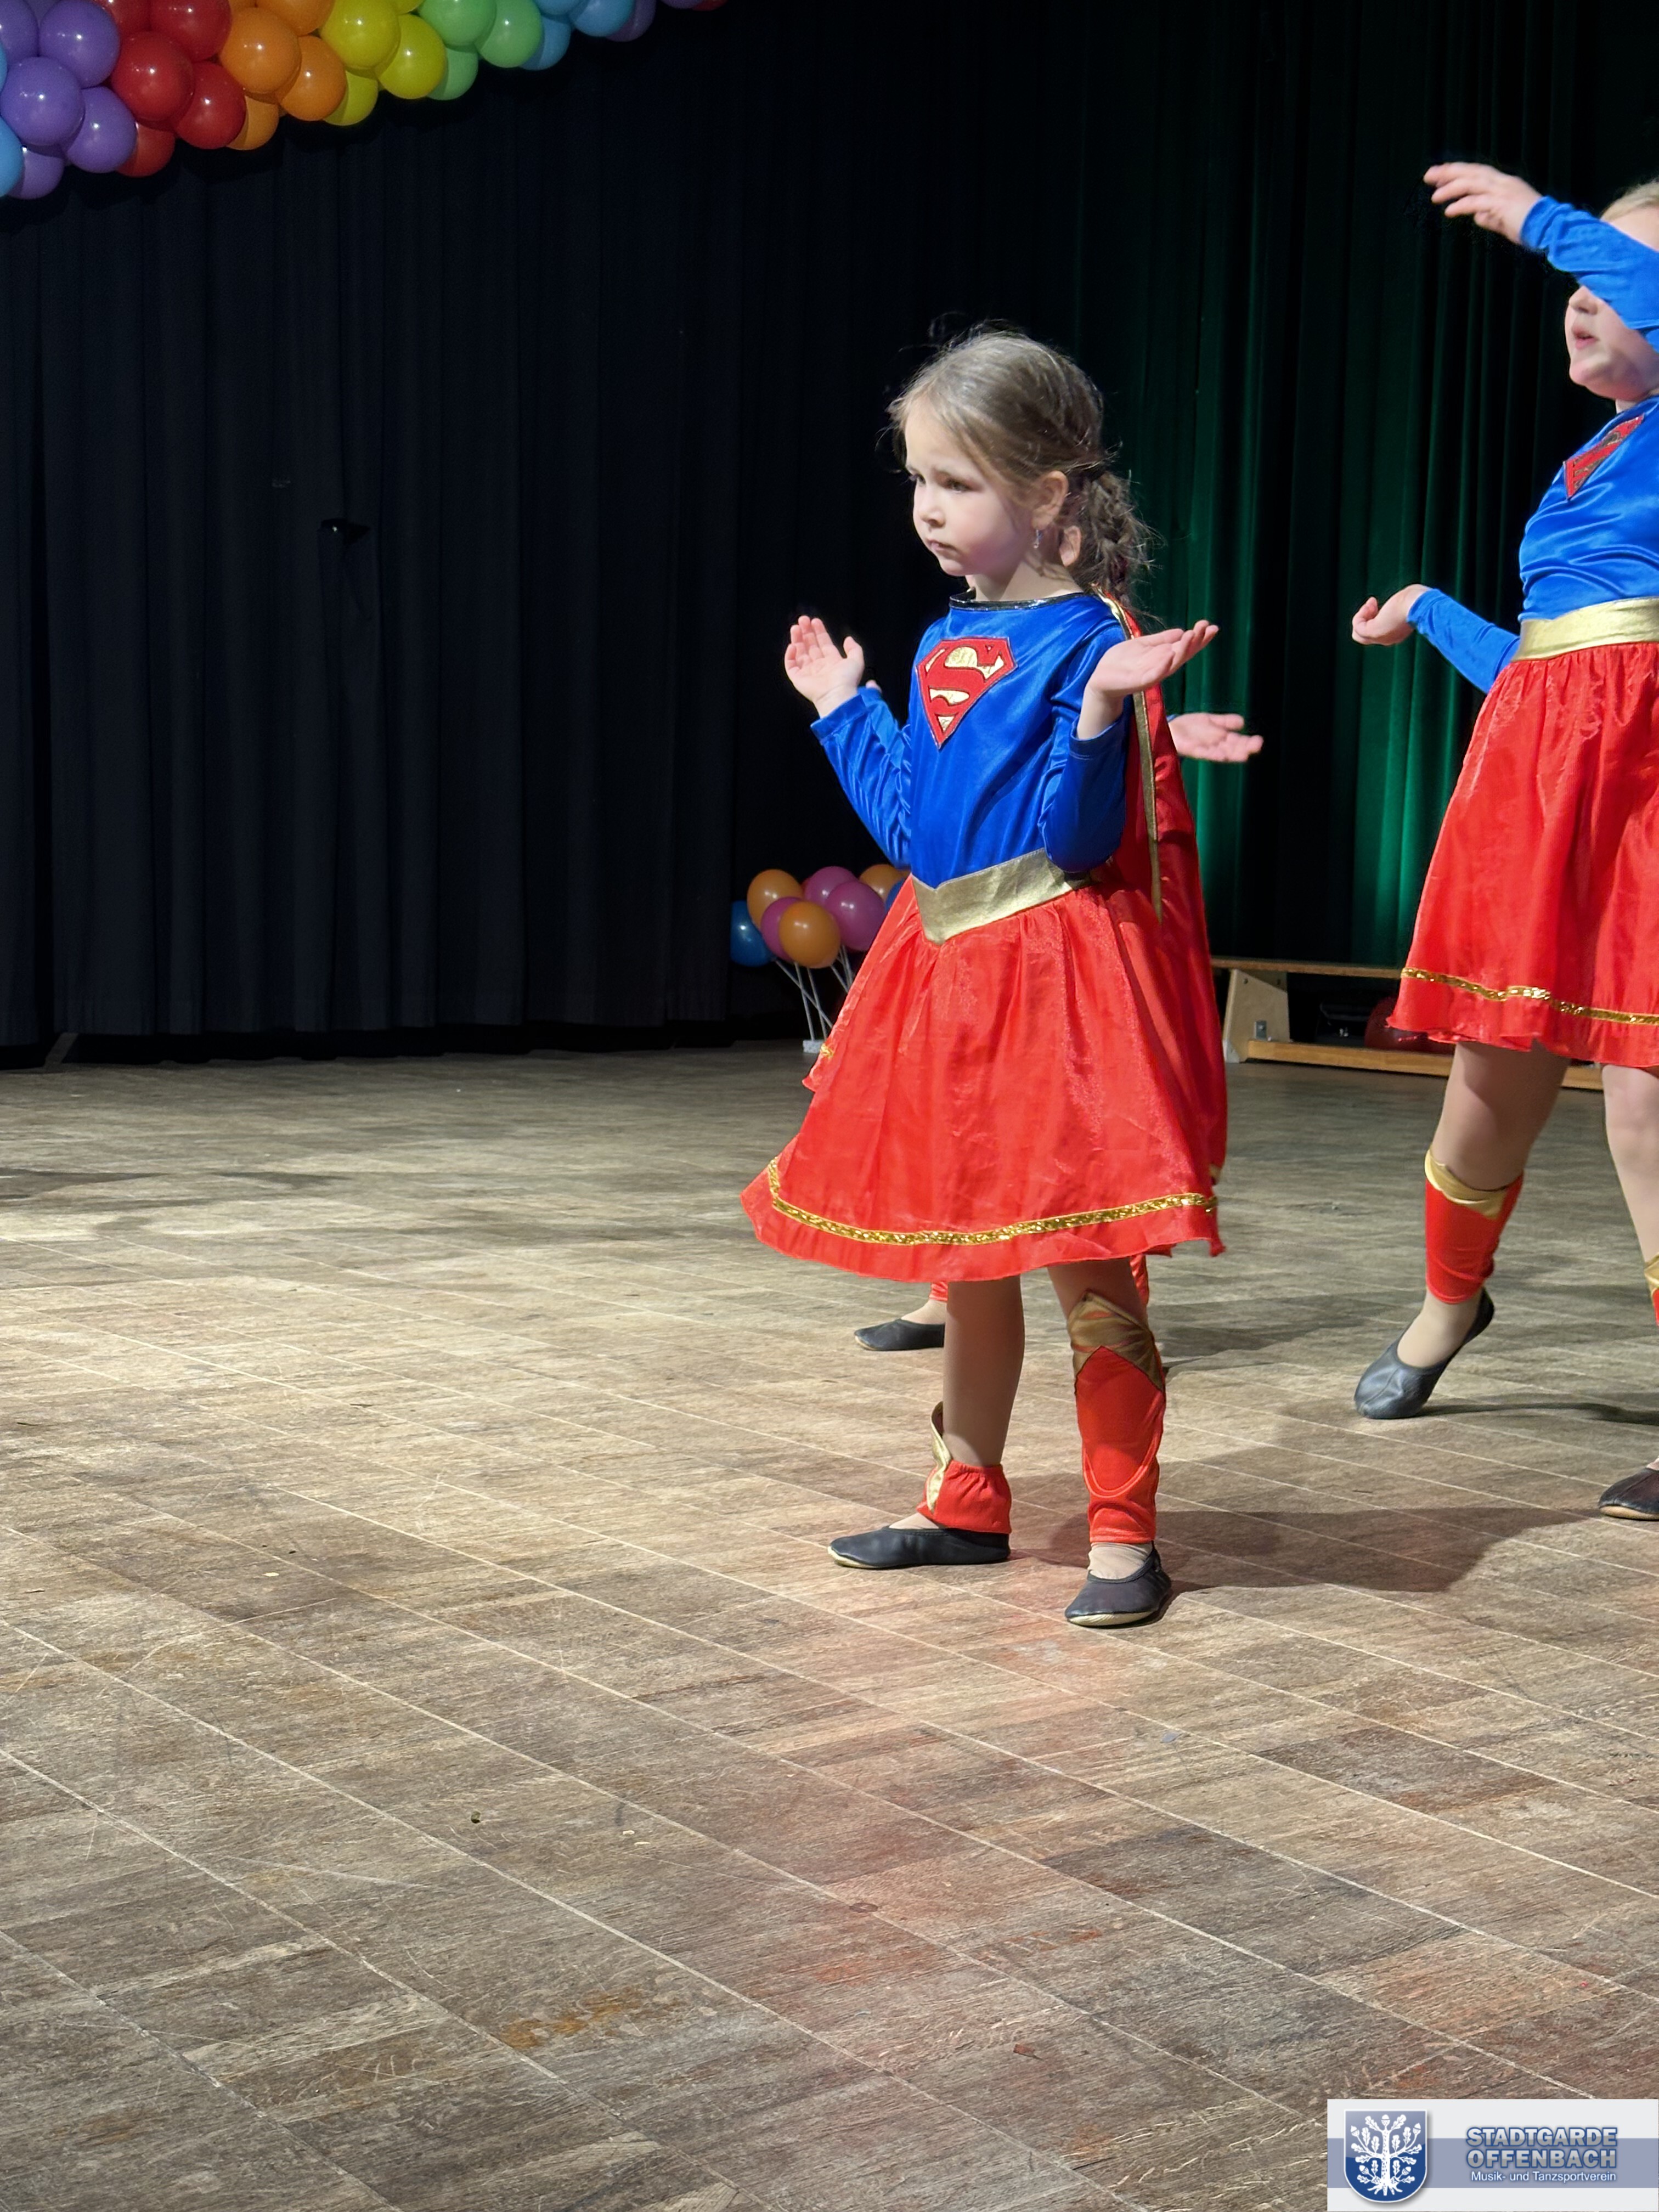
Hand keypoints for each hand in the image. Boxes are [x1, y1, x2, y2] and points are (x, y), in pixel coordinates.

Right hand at [784, 617, 864, 714]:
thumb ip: (854, 649)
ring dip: (797, 639)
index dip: (819, 631)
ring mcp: (808, 672)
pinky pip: (791, 665)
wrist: (836, 695)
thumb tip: (848, 638)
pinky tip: (793, 645)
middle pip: (810, 646)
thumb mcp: (856, 661)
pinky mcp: (798, 679)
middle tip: (803, 619)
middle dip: (806, 632)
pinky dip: (790, 655)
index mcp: (832, 662)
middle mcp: (819, 666)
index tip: (815, 621)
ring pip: (800, 653)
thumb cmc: (847, 680)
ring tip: (795, 627)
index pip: (823, 643)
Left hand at [1080, 622, 1216, 733]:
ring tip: (1192, 636)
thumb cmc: (1122, 662)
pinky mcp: (1139, 682)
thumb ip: (1162, 640)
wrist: (1101, 677)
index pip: (1186, 647)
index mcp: (1164, 657)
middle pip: (1184, 654)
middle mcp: (1162, 666)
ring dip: (1183, 650)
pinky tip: (1169, 655)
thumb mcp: (1144, 645)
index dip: (1199, 638)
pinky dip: (1162, 666)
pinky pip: (1154, 675)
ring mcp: (1152, 675)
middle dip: (1196, 641)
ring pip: (1172, 663)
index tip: (1210, 626)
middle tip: (1206, 627)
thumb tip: (1181, 631)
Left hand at [1168, 711, 1262, 762]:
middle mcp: (1214, 745)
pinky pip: (1204, 753)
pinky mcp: (1191, 749)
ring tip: (1244, 755)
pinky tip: (1221, 755)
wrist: (1170, 728)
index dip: (1248, 742)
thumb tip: (1242, 722)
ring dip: (1232, 755)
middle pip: (1232, 748)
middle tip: (1257, 747)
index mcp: (1221, 738)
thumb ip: (1225, 722)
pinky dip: (1213, 754)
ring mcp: (1204, 748)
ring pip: (1221, 753)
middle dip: (1244, 748)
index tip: (1259, 741)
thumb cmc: (1190, 726)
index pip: (1238, 741)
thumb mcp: (1210, 720)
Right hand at [1352, 586, 1426, 645]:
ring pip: (1359, 633)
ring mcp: (1380, 637)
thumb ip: (1400, 606)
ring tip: (1371, 603)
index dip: (1373, 618)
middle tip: (1373, 603)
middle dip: (1366, 617)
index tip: (1378, 604)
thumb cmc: (1418, 599)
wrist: (1420, 605)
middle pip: (1366, 636)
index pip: (1377, 632)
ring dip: (1361, 615)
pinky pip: (1357, 628)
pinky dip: (1359, 615)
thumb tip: (1398, 602)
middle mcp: (1388, 639)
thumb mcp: (1407, 603)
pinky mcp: (1374, 632)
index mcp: (1397, 634)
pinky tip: (1369, 604)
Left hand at [1425, 162, 1539, 243]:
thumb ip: (1491, 217)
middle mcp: (1503, 183)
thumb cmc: (1531, 227)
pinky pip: (1478, 202)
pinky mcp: (1502, 204)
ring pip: (1472, 183)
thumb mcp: (1506, 221)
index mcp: (1505, 184)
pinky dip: (1462, 205)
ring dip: (1451, 188)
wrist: (1550, 229)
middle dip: (1449, 172)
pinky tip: (1449, 211)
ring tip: (1434, 196)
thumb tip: (1477, 216)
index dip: (1458, 172)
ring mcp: (1503, 192)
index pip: (1477, 173)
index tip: (1440, 175)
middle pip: (1472, 172)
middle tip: (1429, 175)